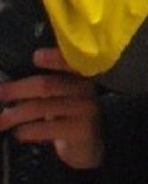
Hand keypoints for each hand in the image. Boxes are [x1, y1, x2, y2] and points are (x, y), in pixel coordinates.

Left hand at [0, 47, 103, 169]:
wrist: (88, 144)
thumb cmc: (68, 115)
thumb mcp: (63, 95)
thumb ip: (47, 85)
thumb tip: (13, 84)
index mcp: (79, 75)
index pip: (68, 62)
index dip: (53, 58)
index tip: (36, 56)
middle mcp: (84, 88)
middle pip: (46, 85)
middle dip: (17, 89)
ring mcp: (84, 109)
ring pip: (41, 107)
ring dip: (15, 114)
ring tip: (1, 120)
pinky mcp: (79, 130)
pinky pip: (46, 129)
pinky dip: (26, 131)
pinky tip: (18, 133)